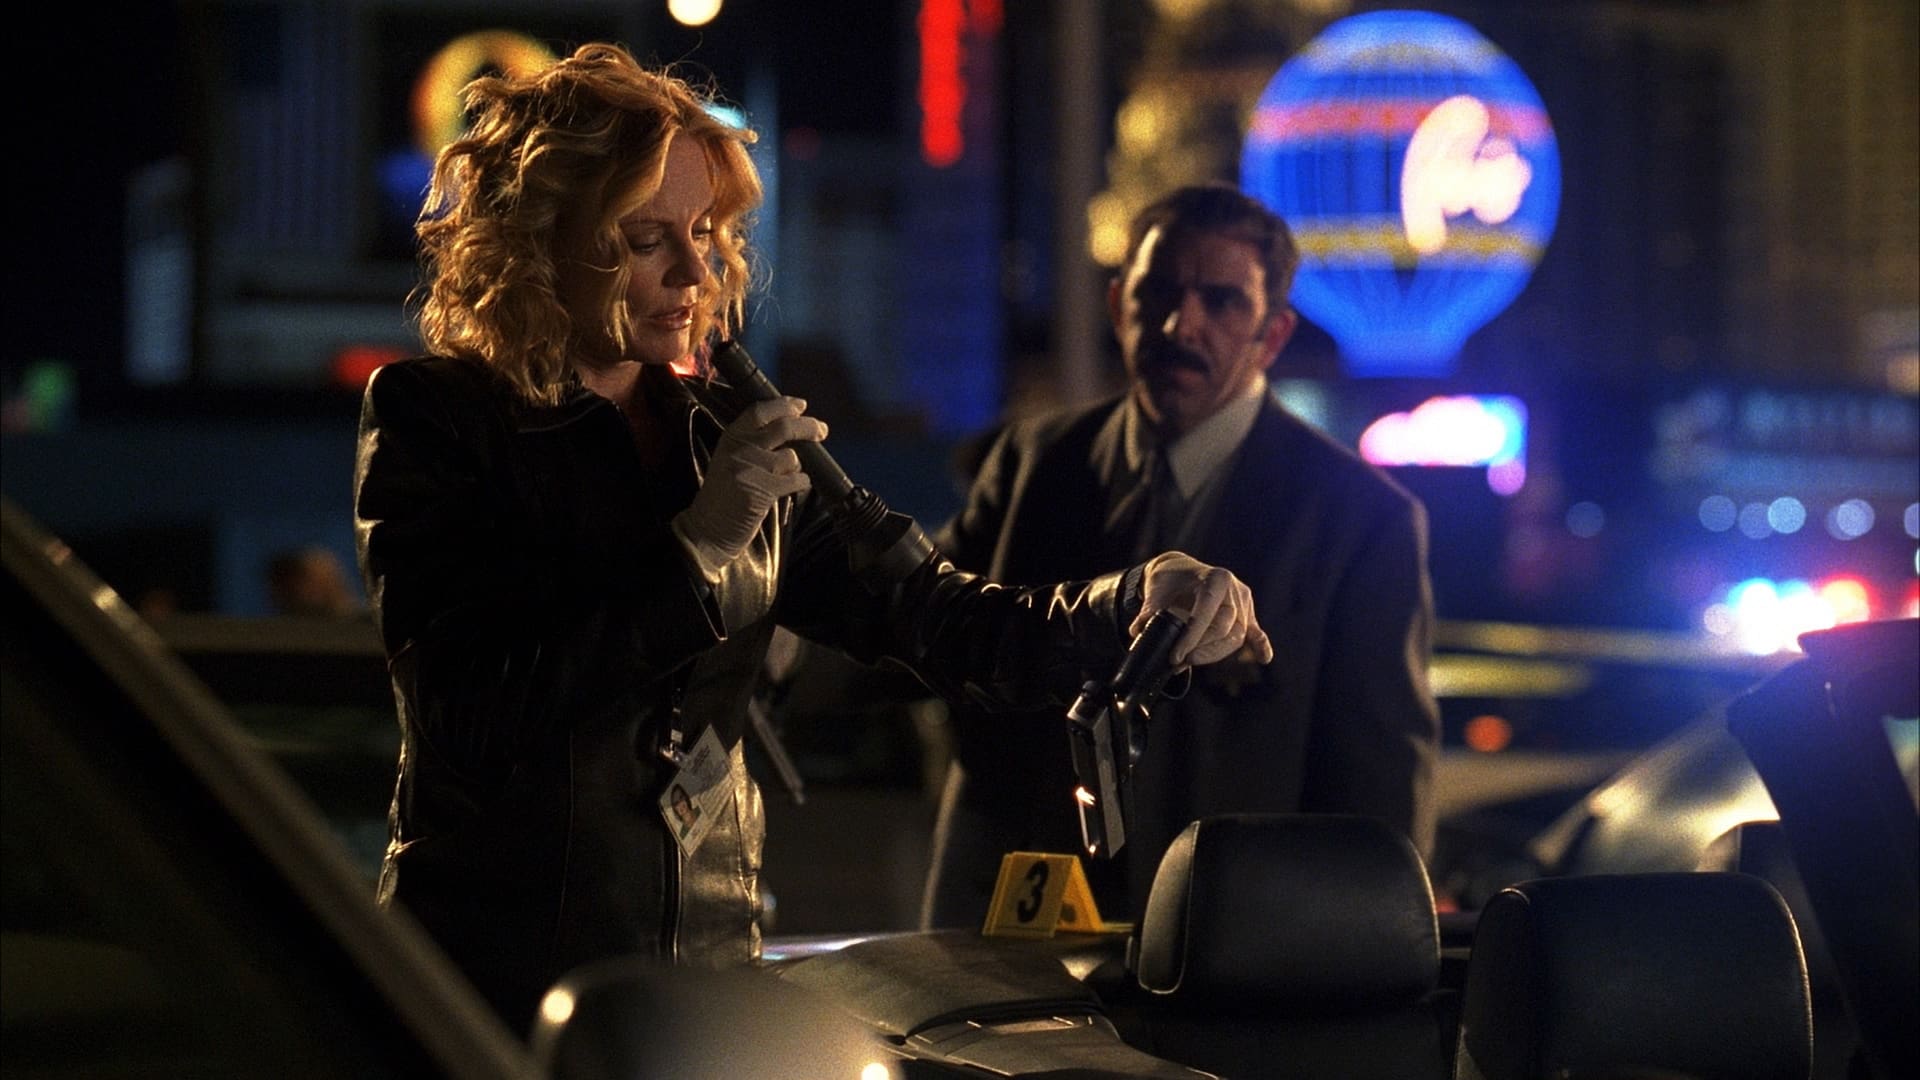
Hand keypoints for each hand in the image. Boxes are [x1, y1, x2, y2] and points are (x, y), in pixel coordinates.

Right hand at [672, 397, 826, 576]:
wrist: (708, 530)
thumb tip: (790, 426)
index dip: (784, 405)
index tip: (801, 405)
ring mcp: (751, 468)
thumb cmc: (724, 496)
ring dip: (796, 467)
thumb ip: (752, 442)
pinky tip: (790, 488)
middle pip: (784, 428)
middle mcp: (740, 448)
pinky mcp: (763, 490)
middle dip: (808, 426)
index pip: (760, 411)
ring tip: (785, 478)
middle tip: (822, 430)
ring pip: (791, 457)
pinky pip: (796, 480)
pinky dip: (800, 483)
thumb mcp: (730, 459)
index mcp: (731, 438)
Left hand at [1129, 551, 1272, 667]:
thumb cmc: (1169, 579)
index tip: (1176, 655)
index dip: (1192, 636)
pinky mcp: (1247, 615)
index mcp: (1215, 578)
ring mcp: (1244, 603)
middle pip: (1226, 626)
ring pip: (1237, 635)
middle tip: (1178, 661)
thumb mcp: (1156, 590)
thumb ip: (1148, 611)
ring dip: (1214, 654)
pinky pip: (1255, 632)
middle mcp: (1234, 589)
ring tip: (1189, 662)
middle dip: (1202, 648)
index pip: (1207, 611)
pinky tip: (1265, 658)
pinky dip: (1260, 645)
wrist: (1179, 570)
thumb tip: (1138, 631)